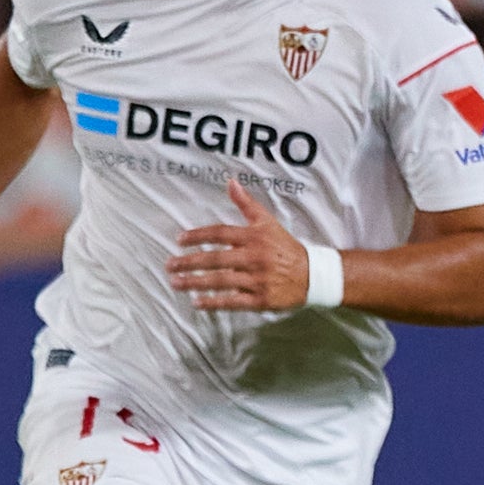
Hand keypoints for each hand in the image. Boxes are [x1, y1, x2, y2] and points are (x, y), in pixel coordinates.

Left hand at [168, 181, 309, 312]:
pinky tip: (197, 302)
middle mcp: (255, 257)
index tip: (180, 240)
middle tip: (169, 264)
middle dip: (189, 262)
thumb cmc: (286, 247)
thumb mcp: (268, 222)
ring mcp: (258, 279)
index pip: (220, 234)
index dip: (198, 236)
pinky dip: (214, 302)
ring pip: (221, 281)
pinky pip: (233, 301)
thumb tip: (231, 182)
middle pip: (216, 259)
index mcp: (255, 237)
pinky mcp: (261, 299)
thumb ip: (246, 204)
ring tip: (175, 282)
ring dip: (195, 282)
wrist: (313, 274)